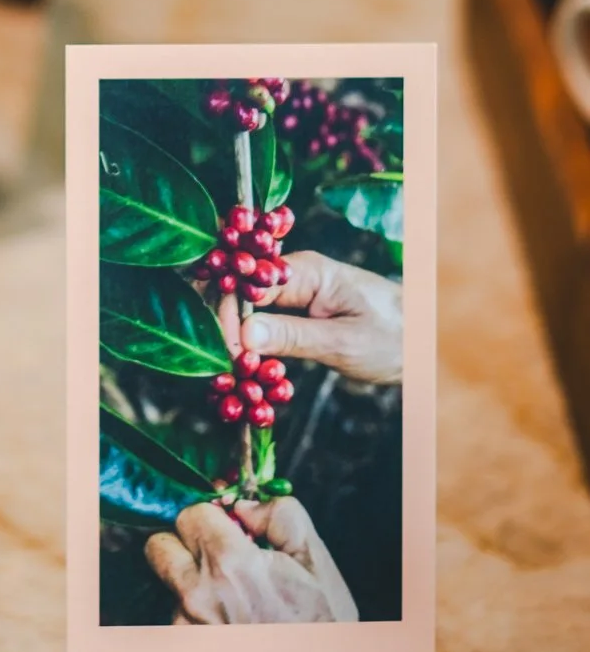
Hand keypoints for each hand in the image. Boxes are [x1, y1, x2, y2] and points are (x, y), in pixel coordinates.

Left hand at [145, 498, 358, 624]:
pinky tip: (227, 624)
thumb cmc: (323, 627)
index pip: (189, 514)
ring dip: (191, 582)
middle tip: (218, 554)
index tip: (228, 525)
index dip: (211, 515)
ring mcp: (187, 628)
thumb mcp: (317, 562)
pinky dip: (195, 614)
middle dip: (185, 542)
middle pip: (160, 545)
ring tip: (231, 598)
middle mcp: (198, 596)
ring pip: (168, 584)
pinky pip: (176, 618)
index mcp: (230, 565)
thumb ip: (281, 516)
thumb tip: (244, 504)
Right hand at [240, 250, 402, 383]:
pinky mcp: (299, 315)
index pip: (248, 285)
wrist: (427, 344)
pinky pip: (265, 328)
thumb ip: (293, 337)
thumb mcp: (343, 342)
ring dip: (239, 344)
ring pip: (249, 314)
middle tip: (225, 372)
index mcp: (307, 272)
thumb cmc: (396, 338)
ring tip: (235, 380)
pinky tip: (253, 376)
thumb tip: (243, 334)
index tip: (227, 355)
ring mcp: (297, 296)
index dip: (227, 316)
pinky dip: (255, 351)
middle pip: (241, 296)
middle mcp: (296, 277)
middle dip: (226, 331)